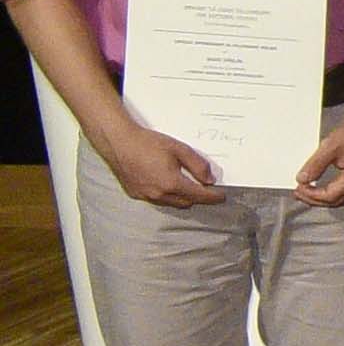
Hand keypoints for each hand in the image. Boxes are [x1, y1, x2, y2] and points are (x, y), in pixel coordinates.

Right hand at [93, 116, 224, 207]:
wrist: (119, 142)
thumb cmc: (148, 143)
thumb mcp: (180, 149)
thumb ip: (198, 165)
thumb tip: (210, 179)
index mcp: (172, 184)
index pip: (199, 196)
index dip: (213, 197)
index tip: (221, 196)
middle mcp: (158, 194)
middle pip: (186, 202)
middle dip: (198, 197)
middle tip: (205, 187)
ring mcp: (145, 196)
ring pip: (171, 203)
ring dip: (182, 197)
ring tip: (186, 184)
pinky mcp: (135, 194)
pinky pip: (157, 200)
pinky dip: (166, 195)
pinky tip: (166, 184)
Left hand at [292, 107, 343, 206]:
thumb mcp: (331, 146)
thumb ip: (315, 165)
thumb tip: (302, 179)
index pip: (329, 196)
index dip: (311, 195)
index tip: (299, 187)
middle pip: (336, 202)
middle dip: (315, 200)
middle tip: (299, 193)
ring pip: (342, 200)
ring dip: (323, 199)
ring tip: (308, 193)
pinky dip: (332, 194)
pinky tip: (323, 188)